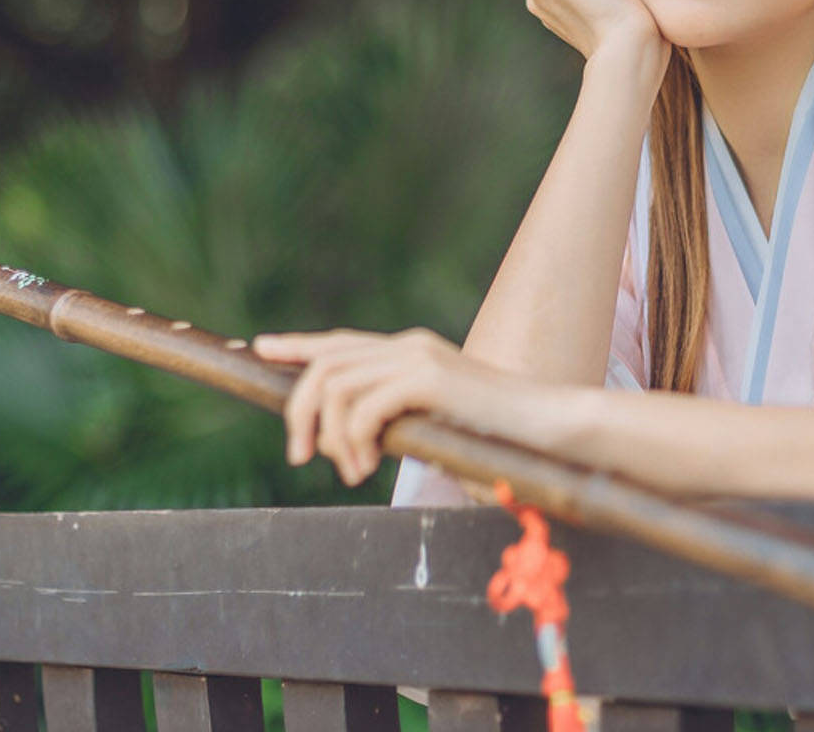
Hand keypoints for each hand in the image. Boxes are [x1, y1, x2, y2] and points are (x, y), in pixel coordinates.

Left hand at [251, 327, 534, 488]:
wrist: (549, 431)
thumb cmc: (501, 441)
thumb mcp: (438, 428)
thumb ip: (400, 425)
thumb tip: (359, 444)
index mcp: (413, 353)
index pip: (341, 343)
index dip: (298, 345)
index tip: (263, 349)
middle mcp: (411, 347)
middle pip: (325, 364)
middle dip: (299, 411)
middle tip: (301, 456)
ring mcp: (419, 359)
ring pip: (335, 386)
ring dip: (331, 436)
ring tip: (353, 471)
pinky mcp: (428, 379)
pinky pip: (362, 405)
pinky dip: (354, 440)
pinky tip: (369, 466)